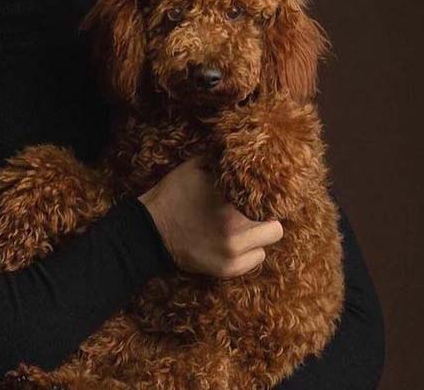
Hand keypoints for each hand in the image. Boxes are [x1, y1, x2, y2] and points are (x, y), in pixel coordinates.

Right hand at [138, 157, 282, 277]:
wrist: (148, 231)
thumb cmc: (172, 196)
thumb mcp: (193, 168)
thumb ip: (220, 162)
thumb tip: (241, 155)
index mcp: (230, 198)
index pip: (268, 199)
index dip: (266, 197)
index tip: (261, 198)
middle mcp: (236, 226)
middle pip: (275, 226)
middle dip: (265, 220)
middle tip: (251, 216)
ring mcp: (232, 251)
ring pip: (267, 244)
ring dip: (256, 237)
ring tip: (239, 231)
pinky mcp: (227, 269)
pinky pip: (255, 260)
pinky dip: (247, 253)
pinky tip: (231, 245)